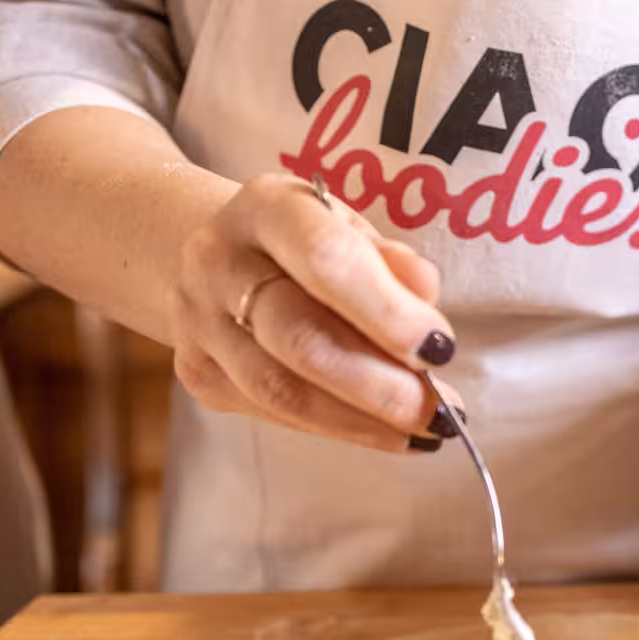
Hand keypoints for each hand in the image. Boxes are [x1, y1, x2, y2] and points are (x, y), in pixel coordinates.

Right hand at [170, 173, 461, 450]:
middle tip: (440, 412)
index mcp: (265, 208)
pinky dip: (335, 428)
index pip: (325, 260)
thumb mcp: (348, 229)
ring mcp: (198, 322)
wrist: (212, 255)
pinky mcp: (198, 373)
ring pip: (280, 391)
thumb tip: (425, 294)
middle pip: (299, 338)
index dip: (387, 312)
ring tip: (422, 431)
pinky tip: (381, 431)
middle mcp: (218, 262)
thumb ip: (389, 260)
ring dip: (361, 421)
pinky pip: (270, 413)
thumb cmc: (302, 243)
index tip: (440, 349)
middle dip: (380, 385)